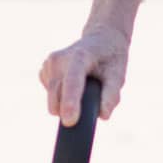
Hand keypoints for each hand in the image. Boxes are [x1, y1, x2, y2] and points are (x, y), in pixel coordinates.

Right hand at [39, 0, 142, 124]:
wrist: (100, 40)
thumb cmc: (110, 59)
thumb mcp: (118, 74)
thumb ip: (112, 94)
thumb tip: (103, 115)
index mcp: (79, 56)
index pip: (72, 81)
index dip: (70, 102)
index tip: (69, 121)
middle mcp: (59, 58)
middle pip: (57, 94)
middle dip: (69, 110)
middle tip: (88, 109)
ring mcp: (49, 64)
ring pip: (53, 99)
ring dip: (67, 102)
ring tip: (85, 88)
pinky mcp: (44, 71)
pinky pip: (51, 96)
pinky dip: (62, 97)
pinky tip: (74, 85)